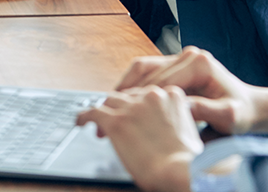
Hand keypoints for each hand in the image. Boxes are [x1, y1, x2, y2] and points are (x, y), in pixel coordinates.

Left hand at [76, 87, 201, 191]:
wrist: (180, 172)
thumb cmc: (187, 162)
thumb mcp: (187, 132)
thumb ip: (173, 121)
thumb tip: (161, 128)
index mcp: (172, 96)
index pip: (148, 94)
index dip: (138, 106)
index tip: (134, 115)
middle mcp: (151, 95)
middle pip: (128, 95)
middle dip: (122, 107)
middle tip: (117, 121)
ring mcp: (133, 107)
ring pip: (110, 101)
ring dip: (104, 111)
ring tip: (97, 122)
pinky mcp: (116, 121)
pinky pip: (93, 112)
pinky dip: (84, 116)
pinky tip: (80, 122)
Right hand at [115, 47, 257, 135]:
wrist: (248, 107)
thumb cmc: (241, 113)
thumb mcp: (230, 117)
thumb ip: (208, 111)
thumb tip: (184, 107)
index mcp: (199, 63)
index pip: (161, 82)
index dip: (140, 100)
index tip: (124, 117)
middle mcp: (188, 54)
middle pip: (146, 70)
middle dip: (126, 94)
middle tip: (107, 113)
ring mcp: (180, 57)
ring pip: (142, 68)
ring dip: (124, 87)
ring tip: (109, 108)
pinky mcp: (175, 64)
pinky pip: (146, 72)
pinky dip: (131, 86)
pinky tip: (123, 104)